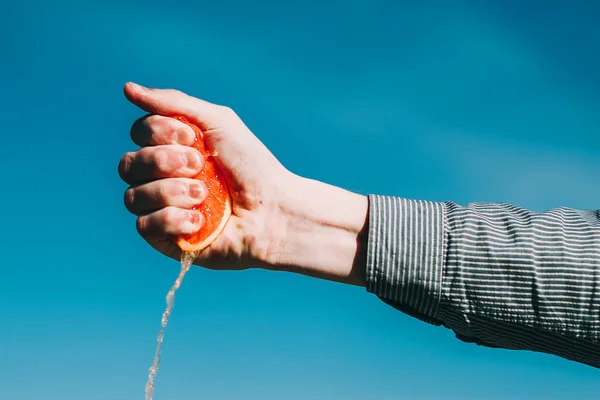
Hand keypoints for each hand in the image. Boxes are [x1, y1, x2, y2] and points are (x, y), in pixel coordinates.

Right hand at [119, 83, 368, 284]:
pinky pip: (144, 226)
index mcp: (172, 148)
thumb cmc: (251, 166)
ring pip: (133, 197)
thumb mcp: (218, 122)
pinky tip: (200, 220)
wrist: (272, 209)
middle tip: (200, 166)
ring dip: (171, 191)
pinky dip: (172, 220)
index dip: (161, 132)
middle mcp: (162, 177)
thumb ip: (173, 103)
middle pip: (128, 164)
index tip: (195, 137)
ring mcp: (163, 209)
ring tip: (204, 195)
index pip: (139, 132)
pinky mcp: (166, 239)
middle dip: (164, 161)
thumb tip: (127, 88)